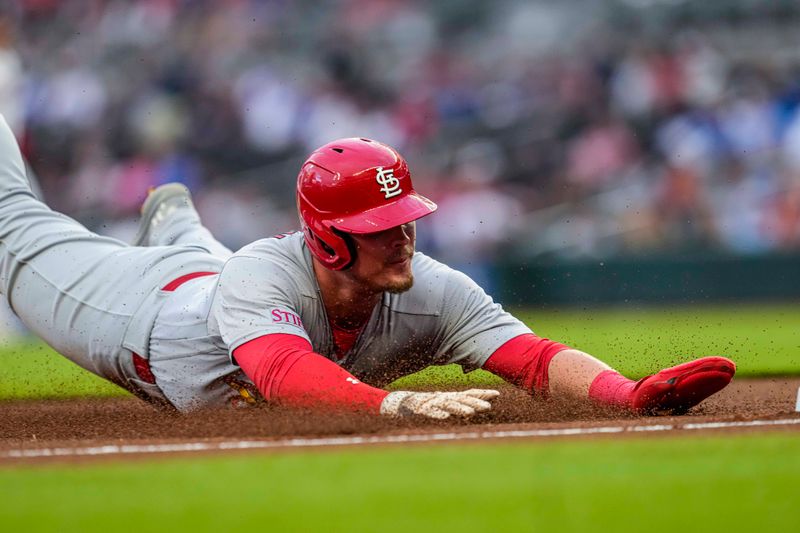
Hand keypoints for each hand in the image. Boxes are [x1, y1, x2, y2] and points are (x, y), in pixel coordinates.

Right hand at [380, 389, 499, 419]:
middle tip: (488, 407)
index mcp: (451, 397)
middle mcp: (444, 399)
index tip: (497, 394)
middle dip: (475, 402)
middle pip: (462, 399)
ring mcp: (433, 404)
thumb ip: (462, 402)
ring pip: (448, 406)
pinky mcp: (421, 411)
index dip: (482, 393)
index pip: (469, 393)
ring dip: (459, 409)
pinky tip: (445, 417)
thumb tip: (482, 404)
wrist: (401, 403)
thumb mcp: (446, 402)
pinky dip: (437, 414)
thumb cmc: (427, 404)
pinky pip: (430, 413)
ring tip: (470, 413)